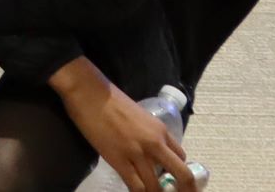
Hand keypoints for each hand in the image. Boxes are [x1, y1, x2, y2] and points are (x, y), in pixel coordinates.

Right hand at [56, 62, 195, 191]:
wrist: (89, 92)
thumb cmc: (109, 98)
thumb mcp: (138, 114)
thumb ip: (146, 132)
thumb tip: (144, 147)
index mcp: (160, 130)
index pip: (181, 157)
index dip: (178, 171)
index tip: (170, 178)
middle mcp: (155, 144)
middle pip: (182, 175)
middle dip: (184, 190)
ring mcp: (138, 153)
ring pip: (156, 186)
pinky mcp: (119, 160)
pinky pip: (135, 185)